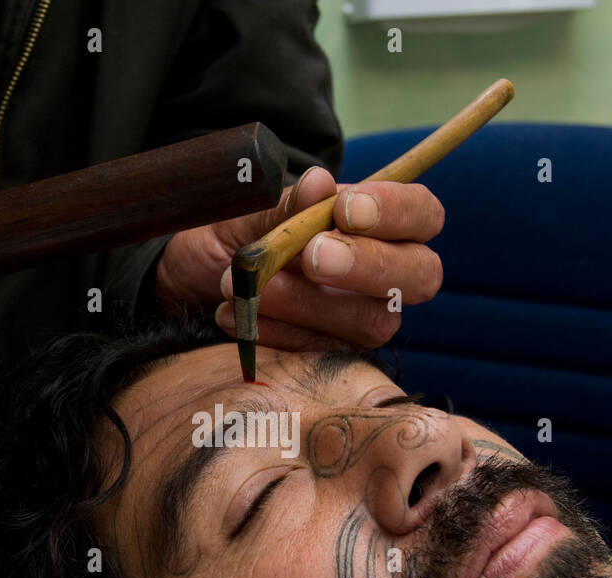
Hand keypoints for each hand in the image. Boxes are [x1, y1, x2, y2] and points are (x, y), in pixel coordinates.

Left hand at [154, 165, 444, 350]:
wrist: (189, 285)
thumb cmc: (231, 237)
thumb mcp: (246, 212)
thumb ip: (284, 204)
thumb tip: (319, 184)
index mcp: (378, 224)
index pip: (422, 214)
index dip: (396, 211)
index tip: (343, 208)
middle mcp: (385, 276)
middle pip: (420, 274)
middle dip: (368, 263)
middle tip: (311, 257)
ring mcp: (363, 321)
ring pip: (371, 321)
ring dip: (309, 303)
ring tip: (249, 285)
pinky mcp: (333, 359)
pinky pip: (323, 354)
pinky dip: (277, 333)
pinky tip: (236, 315)